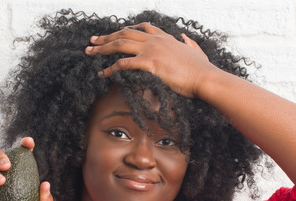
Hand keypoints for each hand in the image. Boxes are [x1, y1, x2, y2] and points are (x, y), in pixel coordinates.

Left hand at [86, 22, 215, 98]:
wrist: (205, 78)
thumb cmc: (202, 70)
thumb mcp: (196, 51)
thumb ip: (189, 43)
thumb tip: (184, 38)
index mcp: (165, 37)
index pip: (141, 28)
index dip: (125, 30)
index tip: (114, 33)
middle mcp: (156, 40)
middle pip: (124, 34)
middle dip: (106, 37)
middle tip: (92, 41)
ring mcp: (152, 49)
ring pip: (120, 45)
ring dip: (102, 48)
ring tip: (90, 53)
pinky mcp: (150, 62)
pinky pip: (124, 64)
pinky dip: (111, 68)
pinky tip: (103, 73)